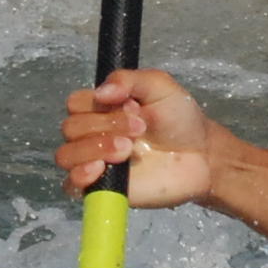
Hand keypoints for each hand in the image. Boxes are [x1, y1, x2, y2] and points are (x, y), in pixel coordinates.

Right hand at [59, 68, 225, 209]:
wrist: (201, 156)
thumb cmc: (179, 119)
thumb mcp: (160, 87)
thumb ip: (130, 80)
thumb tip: (101, 91)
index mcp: (102, 108)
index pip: (75, 103)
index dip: (97, 104)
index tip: (132, 107)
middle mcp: (93, 134)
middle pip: (71, 127)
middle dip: (105, 126)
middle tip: (140, 129)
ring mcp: (95, 161)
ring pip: (66, 155)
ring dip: (93, 149)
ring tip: (126, 150)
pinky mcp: (101, 188)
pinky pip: (70, 186)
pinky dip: (79, 176)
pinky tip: (99, 169)